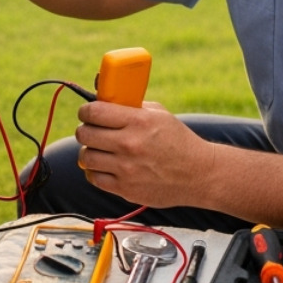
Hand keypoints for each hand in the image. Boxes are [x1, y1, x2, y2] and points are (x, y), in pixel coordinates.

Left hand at [73, 101, 213, 207]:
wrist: (198, 174)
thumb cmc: (178, 140)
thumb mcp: (158, 114)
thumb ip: (130, 105)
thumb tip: (101, 94)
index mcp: (138, 121)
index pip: (94, 112)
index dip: (85, 111)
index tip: (87, 113)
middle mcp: (130, 144)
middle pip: (85, 134)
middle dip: (85, 130)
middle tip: (91, 130)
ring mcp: (126, 168)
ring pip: (86, 157)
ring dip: (88, 151)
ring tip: (98, 149)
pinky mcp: (126, 188)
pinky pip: (94, 178)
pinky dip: (95, 171)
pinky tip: (104, 166)